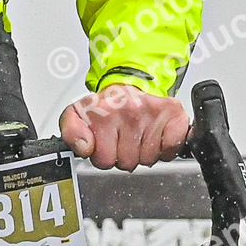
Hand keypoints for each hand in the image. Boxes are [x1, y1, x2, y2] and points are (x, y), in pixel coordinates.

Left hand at [60, 84, 189, 170]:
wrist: (135, 83)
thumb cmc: (110, 104)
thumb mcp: (79, 114)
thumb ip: (71, 131)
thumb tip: (84, 147)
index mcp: (104, 111)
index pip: (104, 160)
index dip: (104, 156)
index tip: (106, 143)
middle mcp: (130, 109)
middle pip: (127, 162)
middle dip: (124, 155)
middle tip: (124, 139)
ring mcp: (153, 112)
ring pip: (148, 159)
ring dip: (144, 152)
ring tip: (139, 136)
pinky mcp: (174, 114)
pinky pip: (170, 149)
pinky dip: (166, 149)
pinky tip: (157, 137)